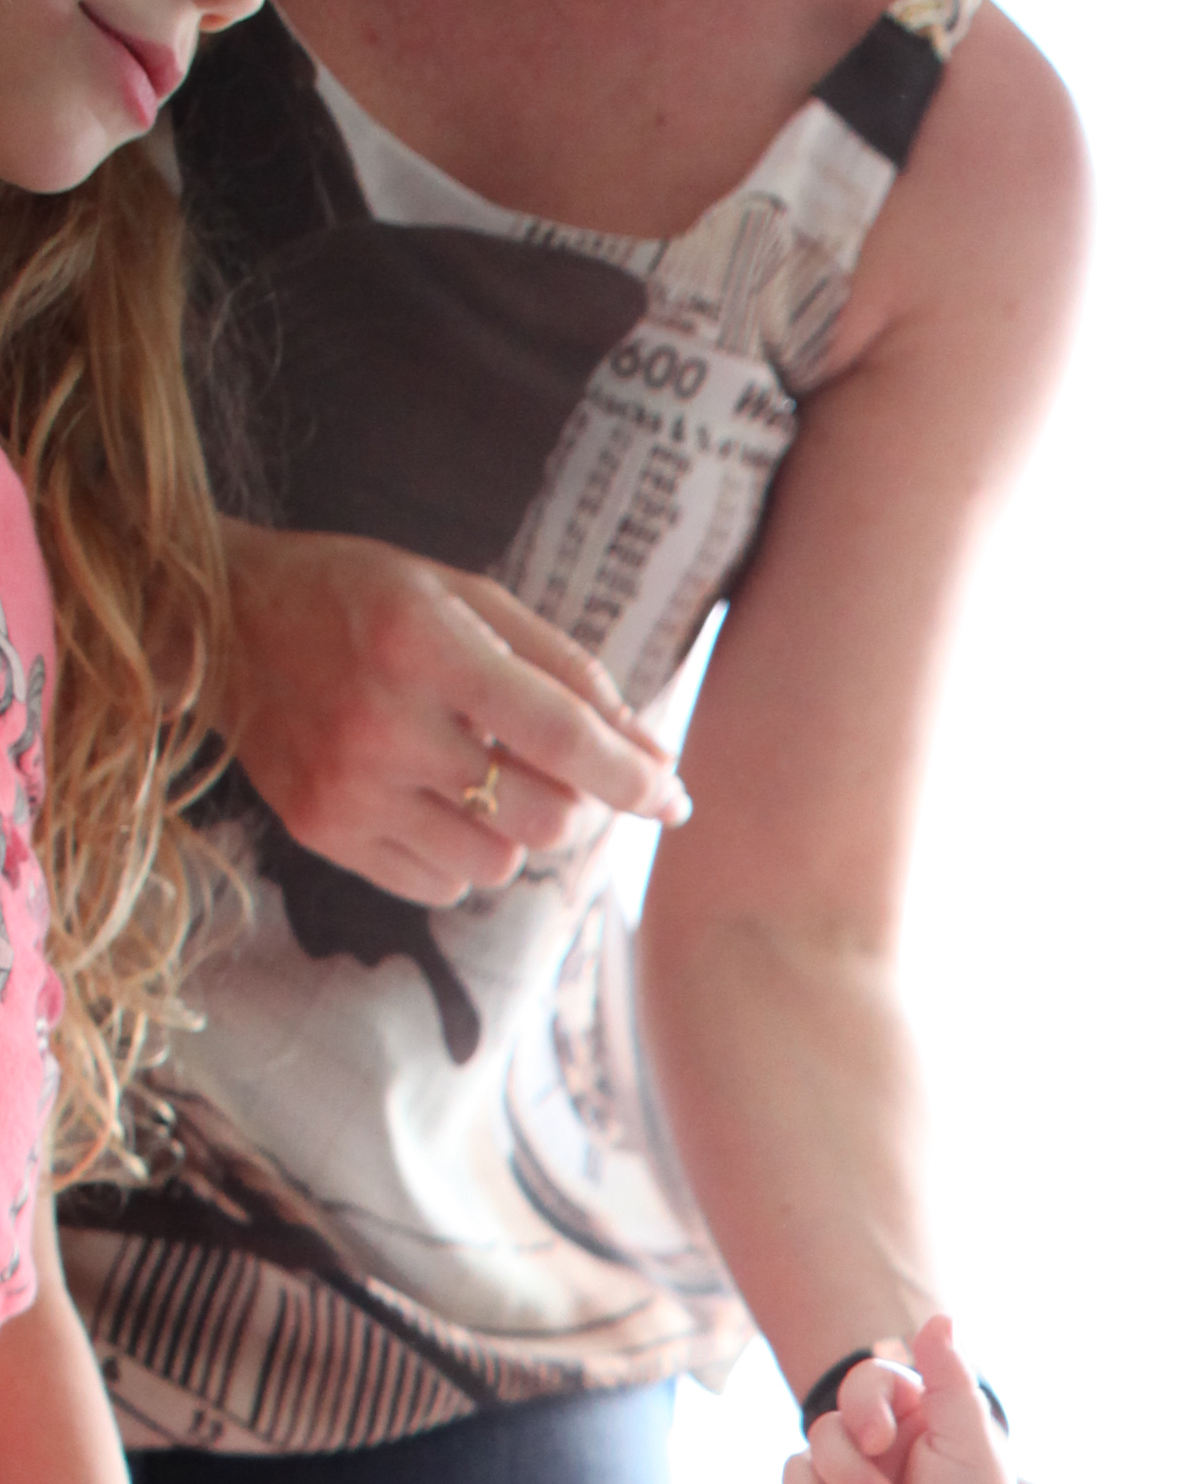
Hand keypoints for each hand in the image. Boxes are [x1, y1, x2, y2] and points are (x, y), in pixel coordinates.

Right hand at [219, 525, 689, 908]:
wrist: (222, 623)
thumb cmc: (363, 599)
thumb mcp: (465, 597)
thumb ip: (565, 671)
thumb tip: (654, 758)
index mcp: (424, 644)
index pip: (562, 735)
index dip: (633, 777)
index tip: (674, 798)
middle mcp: (383, 723)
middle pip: (544, 817)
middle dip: (576, 804)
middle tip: (558, 771)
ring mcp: (348, 788)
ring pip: (499, 864)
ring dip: (515, 830)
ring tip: (477, 775)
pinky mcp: (323, 832)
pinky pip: (442, 886)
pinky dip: (461, 855)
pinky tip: (430, 799)